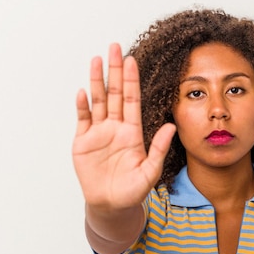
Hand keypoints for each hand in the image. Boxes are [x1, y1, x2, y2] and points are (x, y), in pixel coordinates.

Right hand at [73, 43, 175, 211]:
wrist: (112, 205)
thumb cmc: (133, 191)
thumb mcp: (150, 170)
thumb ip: (158, 148)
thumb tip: (171, 126)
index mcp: (132, 132)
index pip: (132, 100)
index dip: (132, 80)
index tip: (132, 61)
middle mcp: (115, 128)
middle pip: (115, 94)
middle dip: (114, 71)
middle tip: (114, 48)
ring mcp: (98, 133)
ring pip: (98, 101)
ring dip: (96, 81)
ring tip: (96, 60)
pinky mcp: (83, 142)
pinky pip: (83, 120)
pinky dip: (83, 106)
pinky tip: (83, 92)